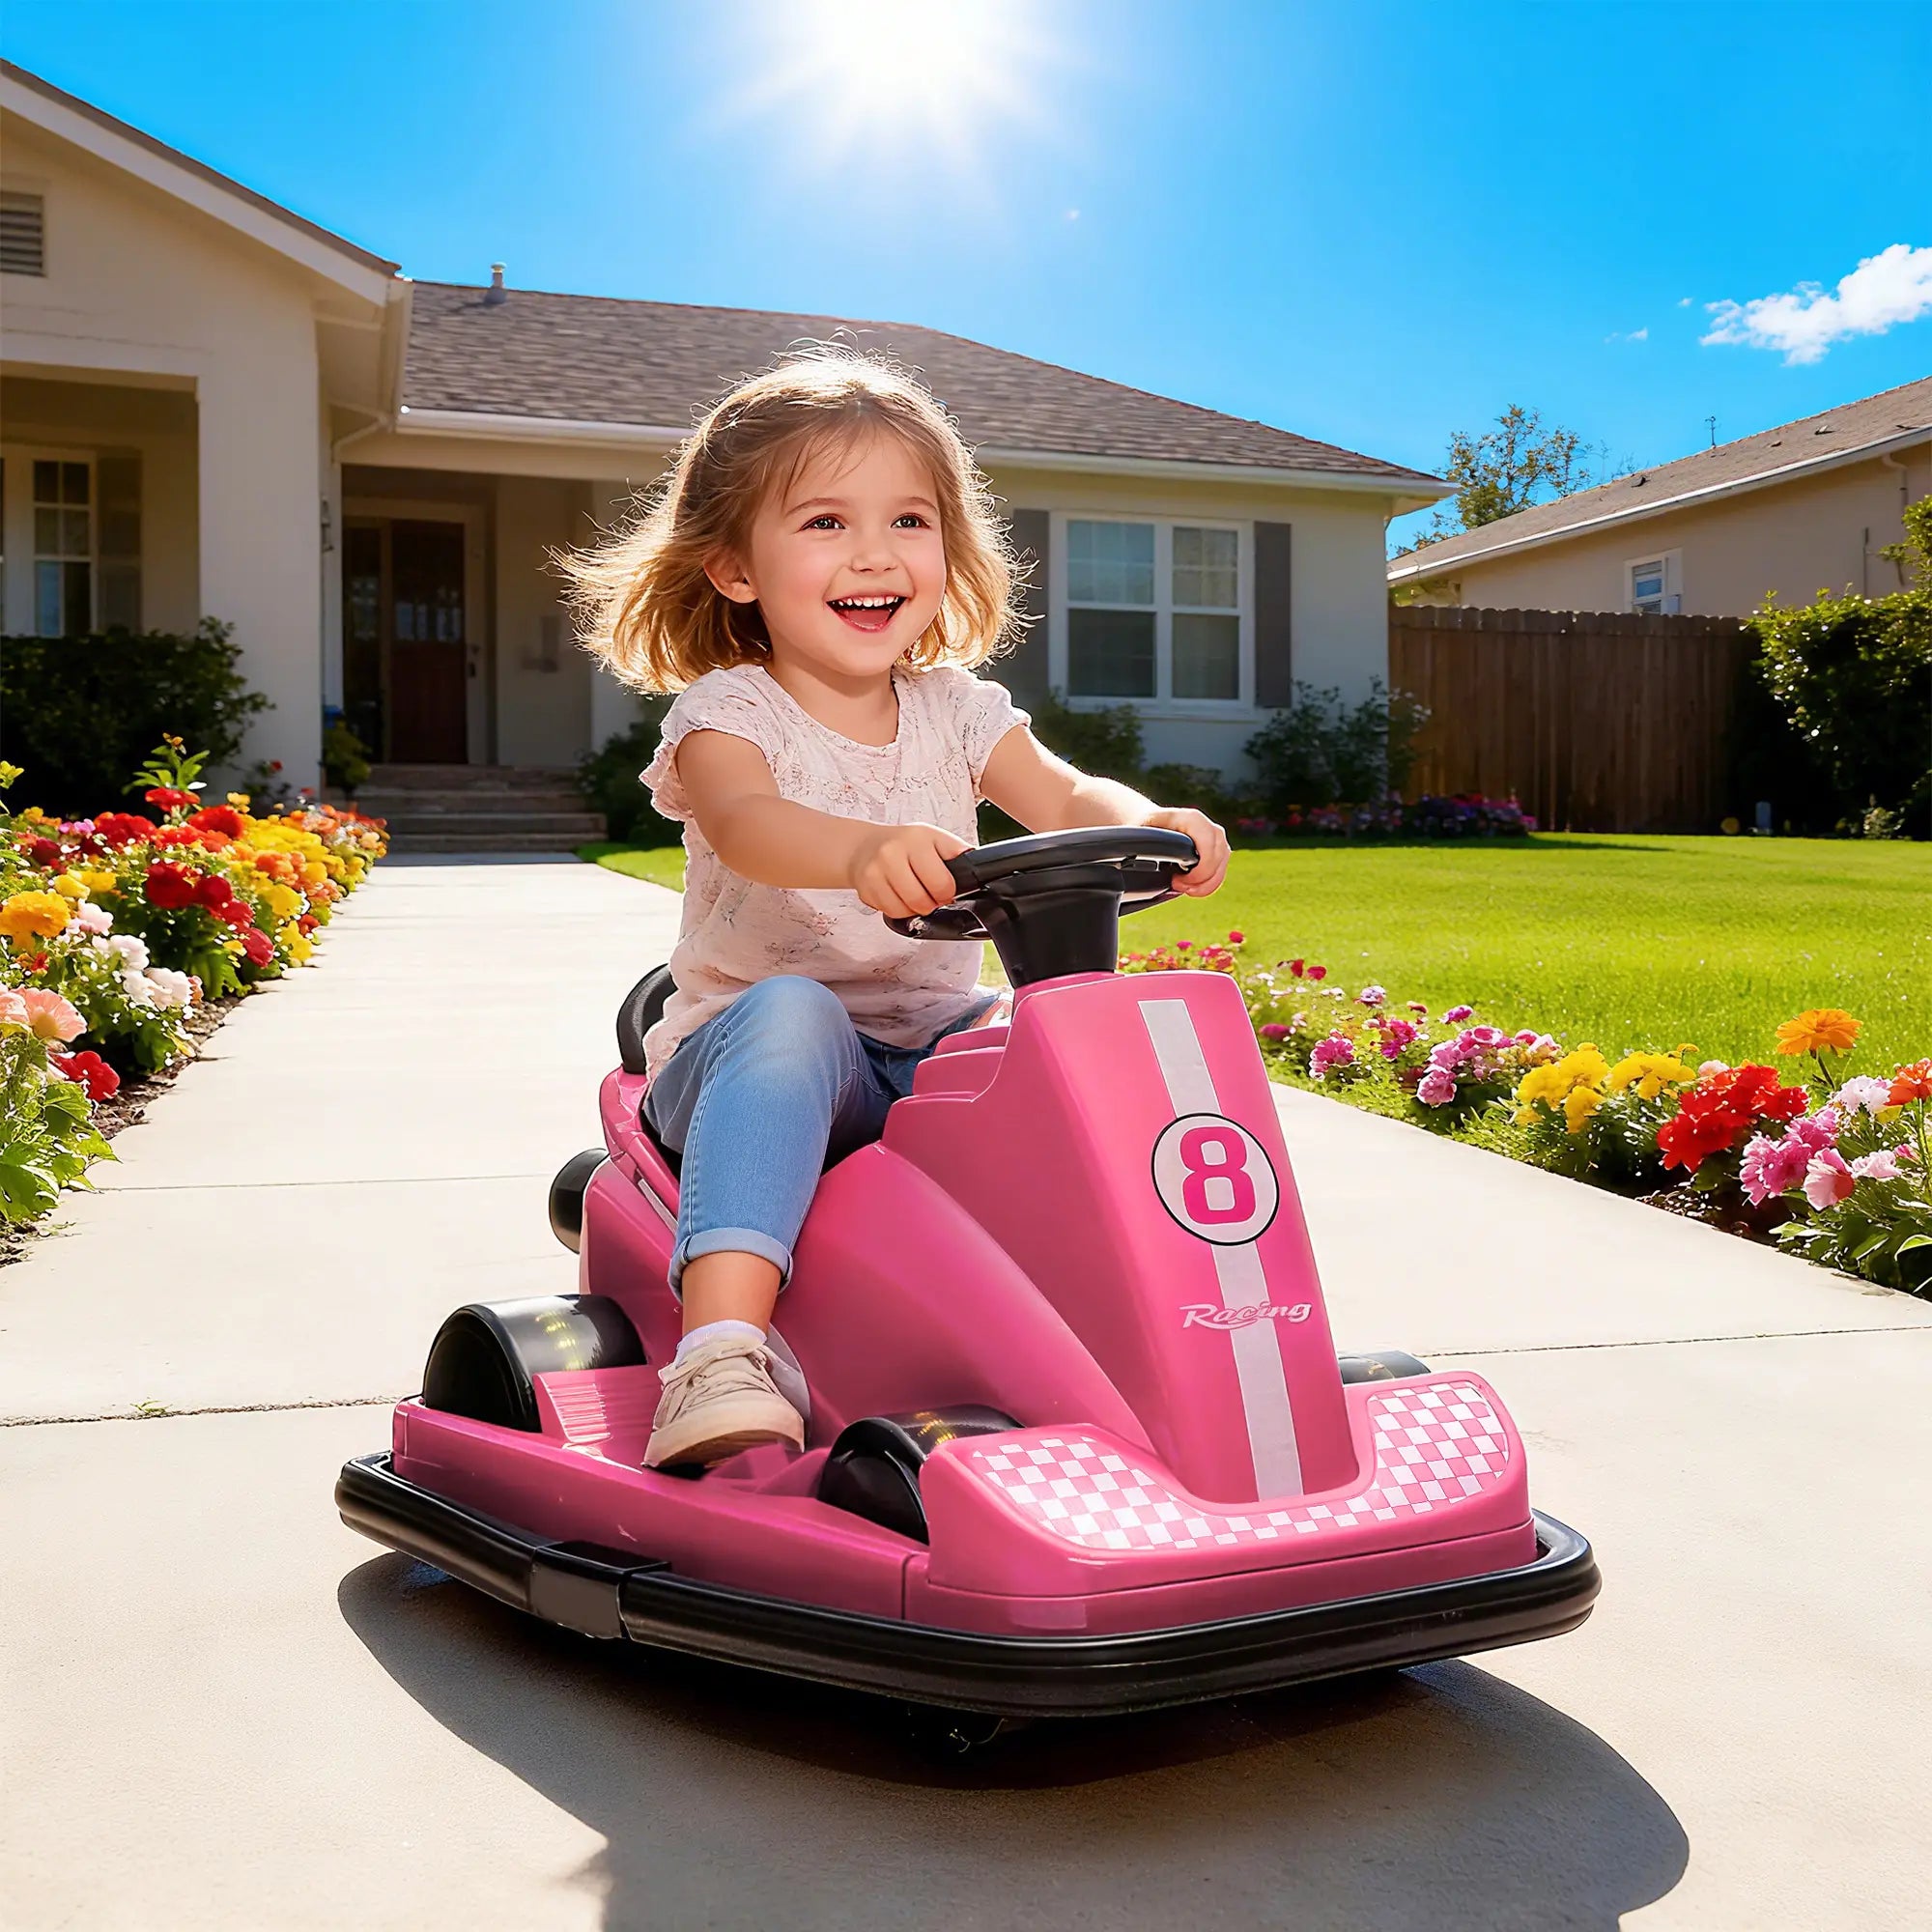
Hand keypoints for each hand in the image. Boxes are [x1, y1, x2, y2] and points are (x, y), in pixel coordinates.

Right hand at [850, 822, 968, 918]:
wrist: (865, 846)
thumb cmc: (905, 844)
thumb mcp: (934, 839)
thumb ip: (956, 853)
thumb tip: (979, 868)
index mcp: (918, 839)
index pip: (941, 881)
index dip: (948, 892)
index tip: (946, 890)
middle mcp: (893, 852)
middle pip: (921, 900)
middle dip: (931, 904)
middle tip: (930, 896)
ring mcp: (875, 871)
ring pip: (905, 909)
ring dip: (914, 909)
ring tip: (914, 894)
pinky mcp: (865, 887)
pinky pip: (890, 912)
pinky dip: (898, 910)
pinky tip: (898, 895)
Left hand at [1146, 806, 1229, 896]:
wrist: (1151, 823)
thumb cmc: (1144, 828)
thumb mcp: (1140, 834)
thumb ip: (1143, 845)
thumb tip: (1135, 860)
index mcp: (1190, 818)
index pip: (1208, 844)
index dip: (1200, 868)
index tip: (1178, 881)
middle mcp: (1207, 825)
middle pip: (1219, 856)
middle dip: (1202, 879)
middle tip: (1179, 886)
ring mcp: (1215, 836)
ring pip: (1222, 865)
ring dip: (1206, 884)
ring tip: (1185, 888)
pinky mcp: (1218, 848)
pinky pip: (1220, 870)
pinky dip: (1208, 884)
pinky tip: (1192, 887)